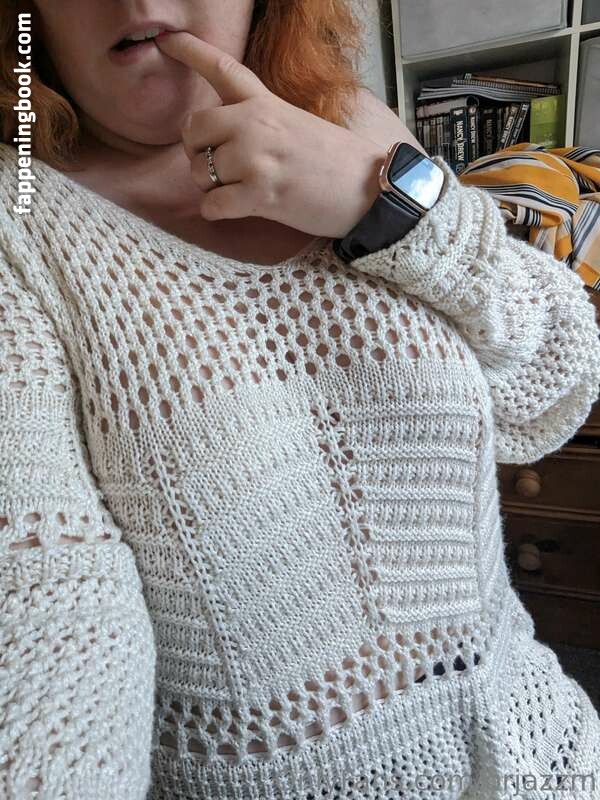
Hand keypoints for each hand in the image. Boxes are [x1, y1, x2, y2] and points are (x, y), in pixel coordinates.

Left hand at [155, 31, 388, 238]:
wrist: (370, 188)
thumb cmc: (335, 161)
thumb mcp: (296, 124)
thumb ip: (259, 121)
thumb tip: (224, 137)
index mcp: (265, 103)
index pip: (221, 69)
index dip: (190, 51)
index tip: (168, 41)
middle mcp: (255, 125)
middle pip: (193, 129)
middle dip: (195, 152)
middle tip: (216, 166)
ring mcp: (257, 159)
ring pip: (198, 173)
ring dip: (210, 187)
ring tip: (238, 190)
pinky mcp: (261, 195)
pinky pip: (212, 205)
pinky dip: (217, 212)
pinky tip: (236, 209)